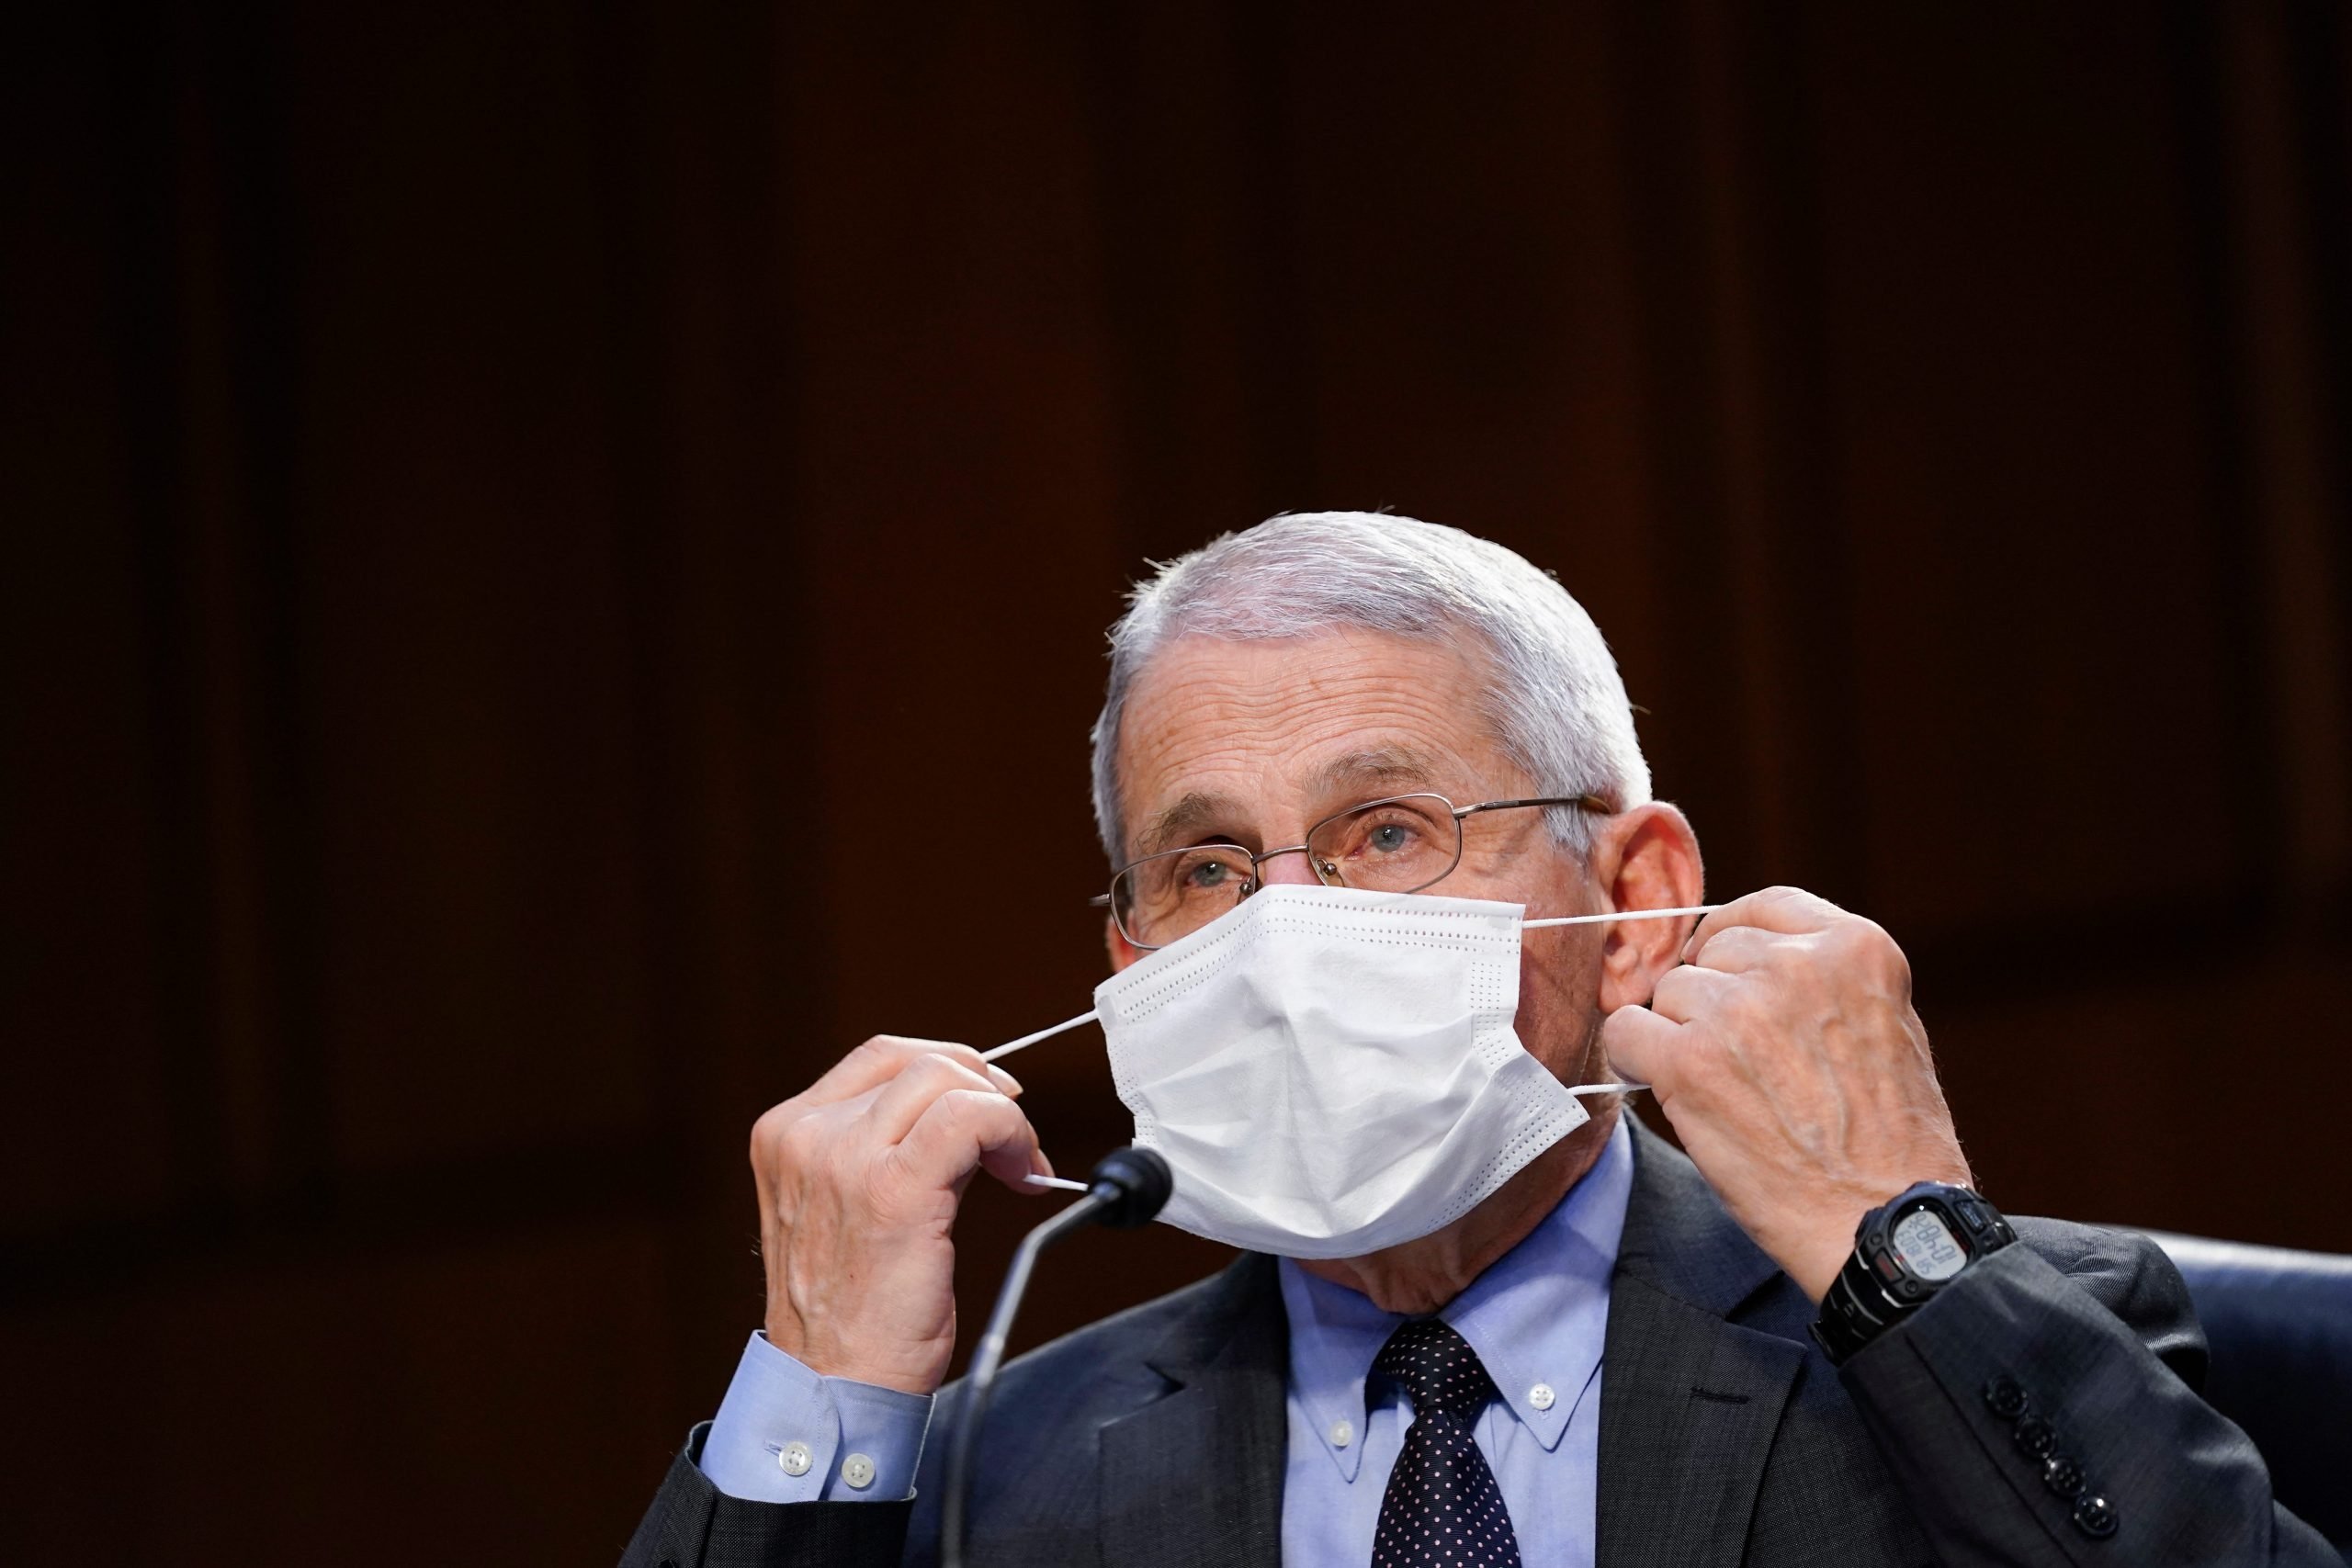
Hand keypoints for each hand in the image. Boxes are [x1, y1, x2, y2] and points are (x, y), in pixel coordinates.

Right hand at [752, 1036, 1051, 1393]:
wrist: (832, 1388)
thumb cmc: (845, 1315)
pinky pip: (971, 1117)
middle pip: (916, 1061)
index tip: (984, 1099)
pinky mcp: (894, 1188)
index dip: (947, 1069)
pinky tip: (1023, 1172)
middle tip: (1011, 1134)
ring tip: (1017, 1164)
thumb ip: (875, 1149)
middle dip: (980, 1086)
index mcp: (785, 1135)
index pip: (879, 1059)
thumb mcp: (838, 1208)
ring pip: (946, 1078)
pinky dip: (1011, 1131)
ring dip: (1001, 1113)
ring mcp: (845, 1158)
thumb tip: (956, 1109)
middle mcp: (806, 1137)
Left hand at [1600, 887, 1970, 1300]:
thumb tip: (1741, 960)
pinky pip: (1626, 1030)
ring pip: (1668, 994)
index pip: (1763, 908)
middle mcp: (1795, 965)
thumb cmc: (1888, 1139)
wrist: (1883, 1220)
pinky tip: (1669, 1089)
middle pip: (1709, 955)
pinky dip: (1634, 1059)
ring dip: (1681, 1036)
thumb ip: (1822, 981)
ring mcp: (1739, 1009)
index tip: (1722, 969)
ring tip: (1729, 1092)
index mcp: (1855, 947)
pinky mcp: (1690, 1061)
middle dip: (1711, 1002)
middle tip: (1742, 1064)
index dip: (1732, 941)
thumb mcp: (1884, 1024)